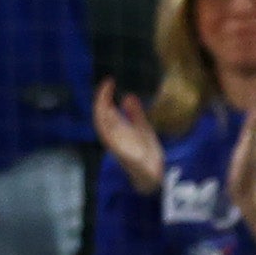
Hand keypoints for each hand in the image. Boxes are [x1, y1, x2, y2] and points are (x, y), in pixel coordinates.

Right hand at [91, 78, 169, 198]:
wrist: (155, 173)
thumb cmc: (146, 153)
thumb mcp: (142, 128)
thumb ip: (135, 113)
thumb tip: (128, 96)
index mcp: (118, 130)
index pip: (106, 110)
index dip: (105, 95)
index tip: (109, 81)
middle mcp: (113, 136)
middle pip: (100, 116)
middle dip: (101, 99)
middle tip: (107, 83)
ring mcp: (116, 145)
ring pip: (102, 126)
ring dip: (102, 110)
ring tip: (106, 95)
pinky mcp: (123, 154)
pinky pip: (111, 140)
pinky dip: (109, 127)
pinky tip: (111, 114)